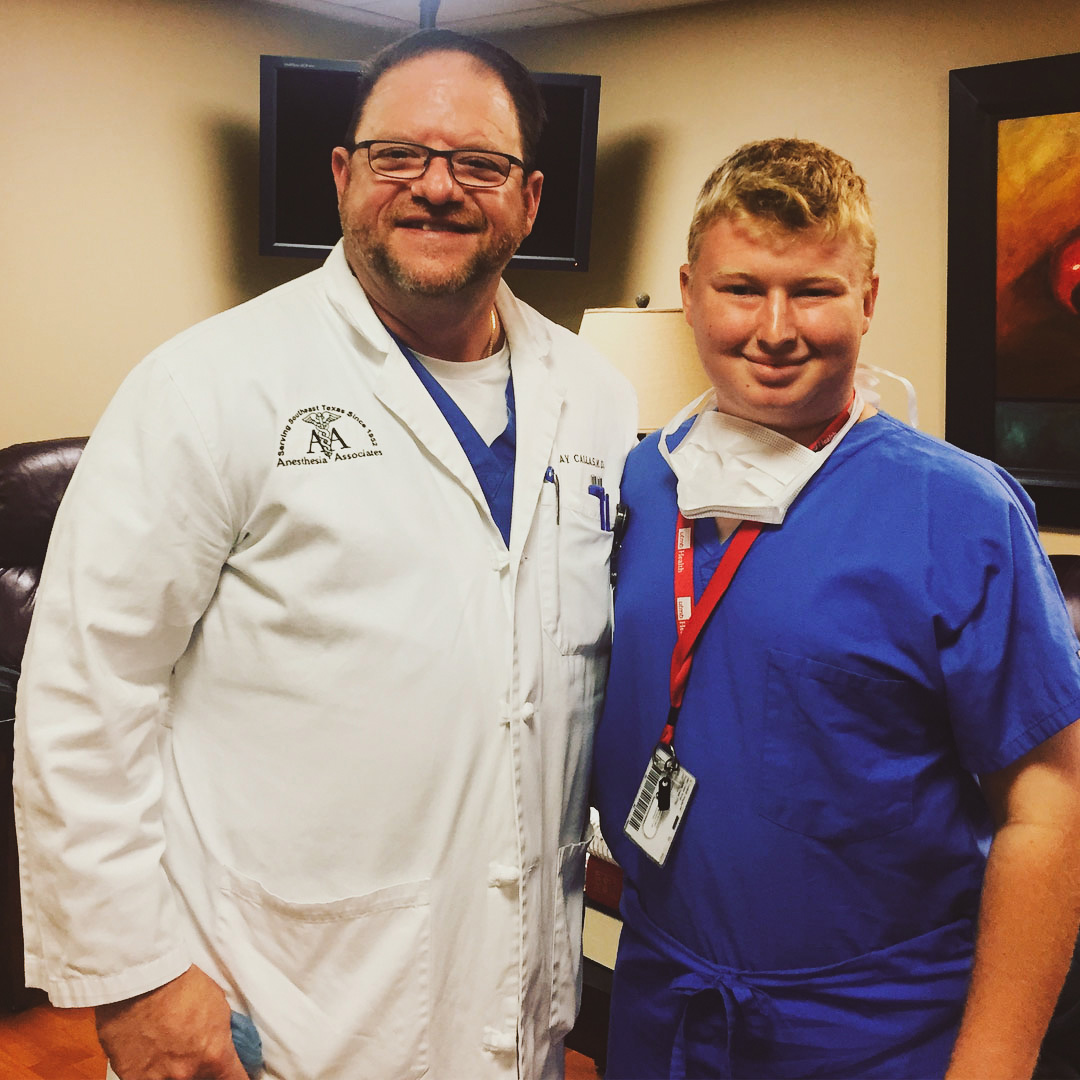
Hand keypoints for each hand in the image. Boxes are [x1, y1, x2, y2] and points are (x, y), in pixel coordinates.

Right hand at [95, 965, 249, 1079]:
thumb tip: (222, 1047)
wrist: (141, 980)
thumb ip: (221, 1037)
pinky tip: (150, 1057)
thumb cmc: (181, 985)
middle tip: (197, 1056)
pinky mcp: (130, 1078)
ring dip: (174, 1073)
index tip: (234, 1075)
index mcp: (214, 1057)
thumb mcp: (218, 1007)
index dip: (237, 1078)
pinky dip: (150, 1073)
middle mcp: (186, 1075)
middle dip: (202, 1072)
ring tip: (169, 1053)